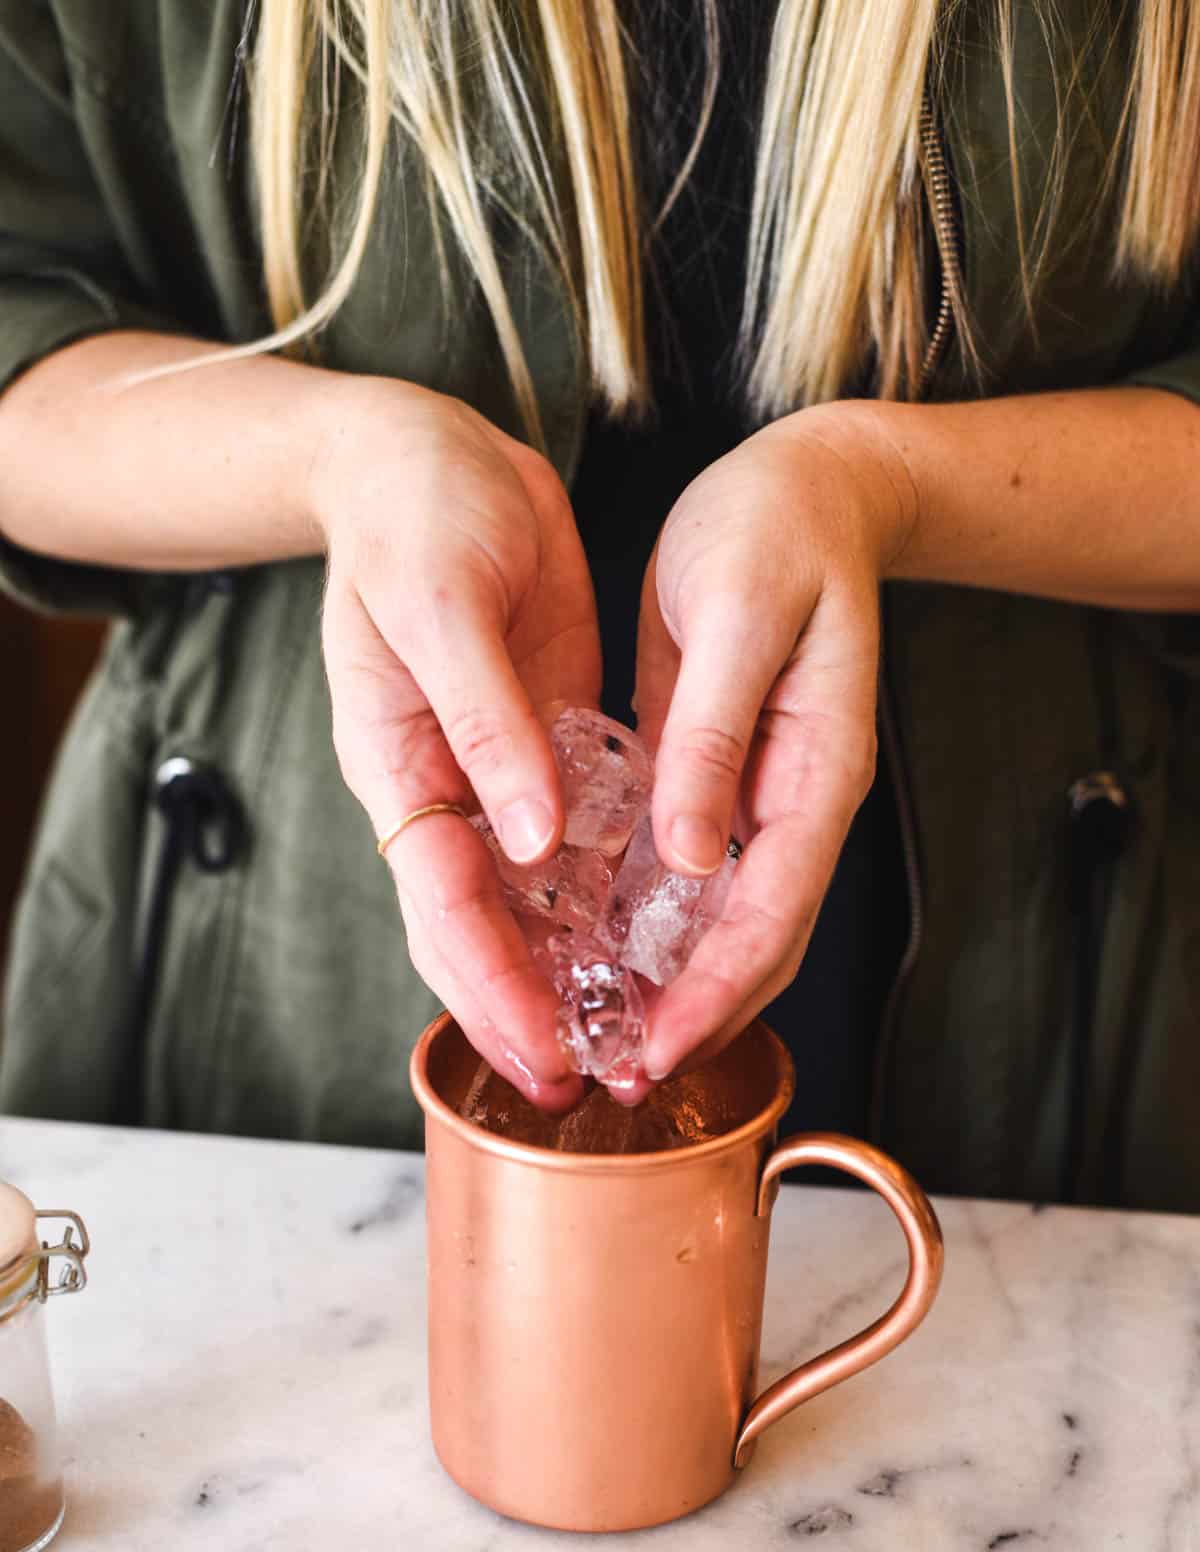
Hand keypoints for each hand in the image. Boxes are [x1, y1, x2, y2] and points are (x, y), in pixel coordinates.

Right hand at [313, 379, 600, 1106]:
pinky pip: (566, 841)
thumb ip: (484, 722)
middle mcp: (441, 787)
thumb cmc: (413, 512)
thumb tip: (528, 840)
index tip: (542, 1051)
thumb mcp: (444, 602)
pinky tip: (640, 941)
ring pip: (523, 899)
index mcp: (397, 762)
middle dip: (524, 1009)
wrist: (429, 453)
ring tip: (620, 1035)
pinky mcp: (540, 742)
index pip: (444, 904)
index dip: (491, 986)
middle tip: (583, 1083)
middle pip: (478, 928)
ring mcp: (493, 771)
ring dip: (564, 971)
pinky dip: (596, 898)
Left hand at [633, 400, 916, 1079]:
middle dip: (697, 1016)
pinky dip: (657, 921)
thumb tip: (687, 857)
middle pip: (757, 942)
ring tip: (608, 1034)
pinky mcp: (721, 774)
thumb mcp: (737, 617)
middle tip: (623, 1076)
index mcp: (815, 773)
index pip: (770, 916)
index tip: (658, 1051)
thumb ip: (716, 738)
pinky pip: (693, 872)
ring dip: (676, 983)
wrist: (806, 486)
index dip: (716, 994)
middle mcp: (796, 802)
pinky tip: (606, 946)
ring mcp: (761, 795)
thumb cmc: (778, 532)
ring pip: (725, 920)